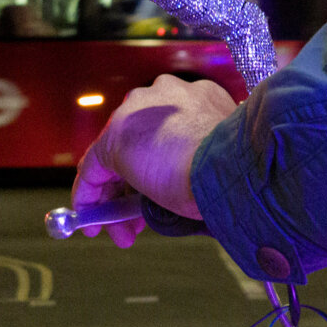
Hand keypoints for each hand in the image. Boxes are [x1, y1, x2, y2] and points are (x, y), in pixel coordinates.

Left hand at [71, 74, 236, 246]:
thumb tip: (189, 186)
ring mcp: (138, 112)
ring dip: (118, 197)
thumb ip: (202, 158)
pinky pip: (94, 167)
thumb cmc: (236, 170)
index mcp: (199, 97)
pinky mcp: (115, 136)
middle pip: (139, 143)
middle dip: (137, 186)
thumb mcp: (221, 157)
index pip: (167, 131)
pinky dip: (91, 195)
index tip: (165, 193)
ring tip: (124, 232)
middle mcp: (165, 94)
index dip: (162, 167)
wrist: (228, 168)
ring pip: (117, 156)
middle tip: (139, 220)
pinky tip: (93, 220)